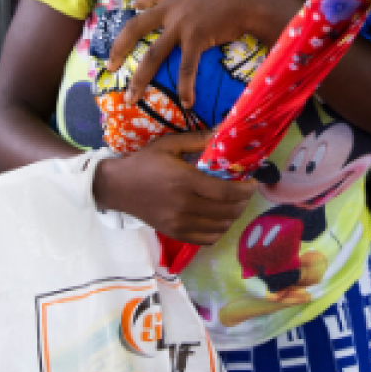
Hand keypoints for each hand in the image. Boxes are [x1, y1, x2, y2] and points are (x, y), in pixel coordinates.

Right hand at [92, 131, 257, 244]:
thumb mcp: (170, 144)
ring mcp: (179, 223)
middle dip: (243, 202)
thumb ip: (198, 140)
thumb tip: (223, 132)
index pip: (226, 192)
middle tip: (245, 192)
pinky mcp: (174, 233)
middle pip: (227, 211)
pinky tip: (220, 218)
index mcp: (184, 181)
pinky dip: (219, 230)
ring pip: (220, 227)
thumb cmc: (144, 162)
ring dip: (233, 216)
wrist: (117, 187)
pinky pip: (207, 239)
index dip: (245, 190)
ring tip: (235, 203)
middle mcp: (184, 206)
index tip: (253, 182)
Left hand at [108, 0, 299, 106]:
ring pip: (153, 54)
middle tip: (109, 65)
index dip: (138, 5)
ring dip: (140, 79)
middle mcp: (171, 5)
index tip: (130, 9)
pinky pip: (187, 67)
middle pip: (136, 28)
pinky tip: (185, 102)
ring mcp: (181, 24)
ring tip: (129, 98)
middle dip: (120, 48)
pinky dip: (186, 87)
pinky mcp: (196, 39)